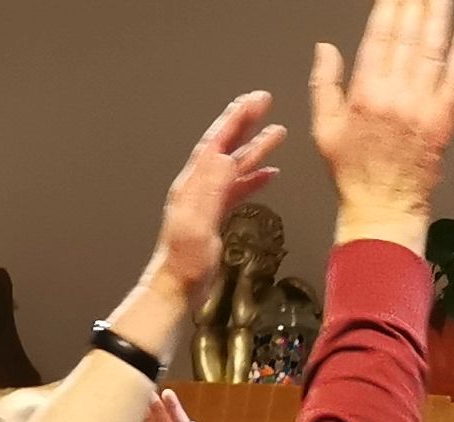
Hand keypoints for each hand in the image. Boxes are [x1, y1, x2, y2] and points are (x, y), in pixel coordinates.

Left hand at [153, 92, 288, 297]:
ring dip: (255, 148)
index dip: (236, 119)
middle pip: (225, 146)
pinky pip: (238, 188)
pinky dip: (254, 178)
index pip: (216, 142)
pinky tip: (270, 174)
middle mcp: (199, 186)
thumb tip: (225, 156)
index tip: (255, 101)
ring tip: (277, 132)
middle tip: (265, 103)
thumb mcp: (198, 223)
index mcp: (193, 183)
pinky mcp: (215, 214)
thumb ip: (210, 189)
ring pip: (235, 165)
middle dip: (245, 123)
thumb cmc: (185, 262)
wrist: (176, 289)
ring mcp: (207, 199)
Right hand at [314, 0, 453, 248]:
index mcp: (365, 93)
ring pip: (432, 50)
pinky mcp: (444, 120)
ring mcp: (422, 106)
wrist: (383, 210)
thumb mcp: (323, 129)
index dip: (390, 6)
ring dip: (438, 17)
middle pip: (408, 36)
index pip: (379, 36)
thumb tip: (325, 49)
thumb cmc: (354, 174)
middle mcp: (395, 95)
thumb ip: (324, 84)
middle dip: (415, 3)